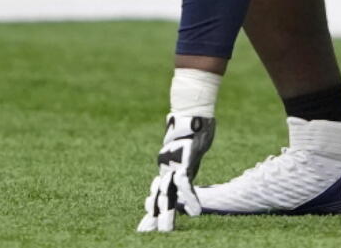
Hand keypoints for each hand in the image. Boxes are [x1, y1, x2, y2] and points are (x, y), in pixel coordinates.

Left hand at [136, 114, 214, 232]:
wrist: (191, 108)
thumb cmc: (192, 128)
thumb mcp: (188, 153)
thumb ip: (185, 167)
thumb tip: (185, 177)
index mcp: (168, 169)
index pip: (159, 194)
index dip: (153, 211)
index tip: (146, 226)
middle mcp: (167, 169)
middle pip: (159, 198)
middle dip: (154, 218)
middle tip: (146, 233)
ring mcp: (173, 165)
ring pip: (168, 194)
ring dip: (167, 214)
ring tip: (165, 231)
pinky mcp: (183, 160)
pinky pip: (185, 183)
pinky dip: (190, 198)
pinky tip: (194, 213)